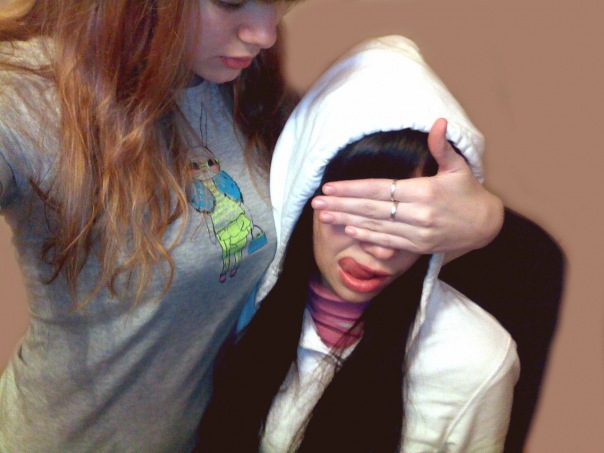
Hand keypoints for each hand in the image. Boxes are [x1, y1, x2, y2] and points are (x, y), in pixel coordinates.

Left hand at [310, 119, 503, 255]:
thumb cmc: (467, 192)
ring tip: (324, 216)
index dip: (352, 189)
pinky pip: (386, 242)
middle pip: (371, 209)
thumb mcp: (458, 167)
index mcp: (425, 192)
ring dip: (346, 221)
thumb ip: (442, 147)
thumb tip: (438, 121)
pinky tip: (348, 229)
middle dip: (341, 205)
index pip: (380, 189)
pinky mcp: (417, 247)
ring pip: (375, 226)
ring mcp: (417, 233)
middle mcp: (418, 214)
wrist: (485, 225)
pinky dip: (366, 236)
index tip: (330, 188)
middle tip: (315, 203)